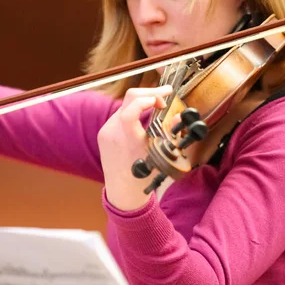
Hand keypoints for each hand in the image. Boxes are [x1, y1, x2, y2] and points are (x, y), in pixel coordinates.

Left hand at [97, 85, 172, 210]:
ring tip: (159, 102)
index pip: (133, 107)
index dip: (149, 97)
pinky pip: (120, 114)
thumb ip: (169, 133)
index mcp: (127, 137)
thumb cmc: (142, 177)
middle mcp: (113, 131)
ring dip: (142, 101)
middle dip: (150, 92)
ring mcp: (106, 130)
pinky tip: (145, 114)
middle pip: (129, 98)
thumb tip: (180, 116)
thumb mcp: (159, 155)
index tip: (163, 100)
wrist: (122, 192)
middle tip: (166, 92)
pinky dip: (133, 110)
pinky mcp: (104, 133)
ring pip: (125, 105)